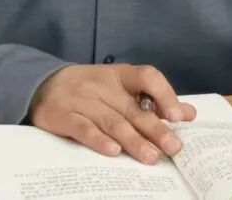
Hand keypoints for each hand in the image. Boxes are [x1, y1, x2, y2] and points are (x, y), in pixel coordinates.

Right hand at [29, 64, 196, 163]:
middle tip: (173, 147)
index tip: (179, 116)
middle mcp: (101, 85)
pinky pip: (83, 128)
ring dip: (133, 141)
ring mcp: (81, 100)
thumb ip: (153, 100)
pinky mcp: (63, 116)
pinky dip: (98, 140)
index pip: (147, 76)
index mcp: (119, 75)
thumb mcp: (120, 87)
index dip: (165, 94)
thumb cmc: (90, 89)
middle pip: (132, 108)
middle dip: (155, 129)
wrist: (42, 85)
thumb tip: (189, 114)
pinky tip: (114, 152)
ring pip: (111, 121)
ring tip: (151, 157)